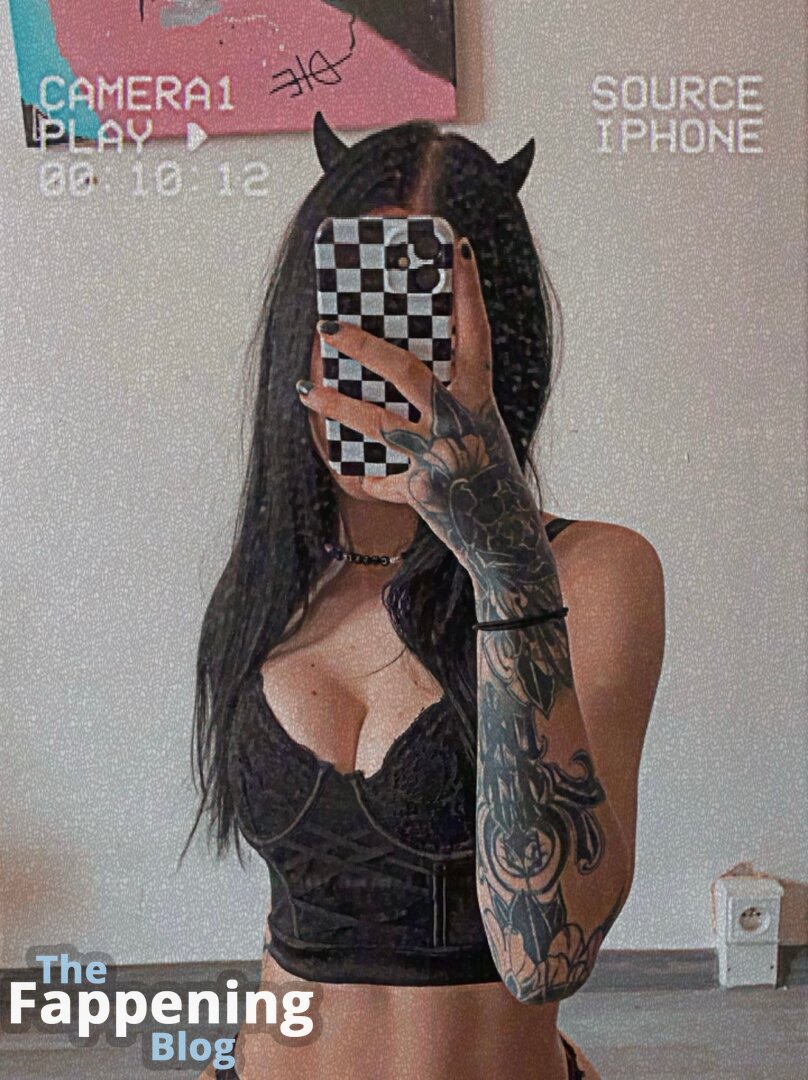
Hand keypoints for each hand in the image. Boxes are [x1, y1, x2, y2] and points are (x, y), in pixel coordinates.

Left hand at [297, 237, 542, 580]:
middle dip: (365, 347)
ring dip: (337, 406)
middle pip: (409, 372)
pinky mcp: (420, 491)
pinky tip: (349, 472)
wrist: (506, 544)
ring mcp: (440, 457)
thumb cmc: (490, 483)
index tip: (458, 246)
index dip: (467, 291)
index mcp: (481, 400)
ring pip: (378, 422)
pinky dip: (364, 477)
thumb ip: (440, 413)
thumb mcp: (477, 437)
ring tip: (305, 389)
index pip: (475, 335)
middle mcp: (462, 422)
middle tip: (326, 326)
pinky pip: (379, 478)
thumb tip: (390, 389)